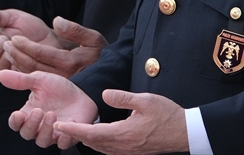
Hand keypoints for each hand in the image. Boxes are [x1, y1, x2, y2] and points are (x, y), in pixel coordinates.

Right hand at [0, 9, 55, 70]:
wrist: (52, 38)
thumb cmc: (31, 28)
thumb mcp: (14, 17)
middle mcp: (0, 58)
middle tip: (3, 39)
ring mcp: (11, 68)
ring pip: (1, 68)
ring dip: (4, 57)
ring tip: (13, 45)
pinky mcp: (22, 76)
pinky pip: (15, 74)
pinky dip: (17, 65)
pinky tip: (22, 55)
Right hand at [0, 70, 97, 148]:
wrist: (81, 93)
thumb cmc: (58, 89)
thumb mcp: (40, 80)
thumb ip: (21, 80)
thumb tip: (0, 74)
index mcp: (28, 114)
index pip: (15, 124)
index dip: (15, 121)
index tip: (18, 114)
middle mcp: (38, 126)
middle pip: (26, 134)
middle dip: (31, 124)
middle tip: (39, 111)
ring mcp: (52, 133)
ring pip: (42, 141)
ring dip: (45, 130)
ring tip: (52, 115)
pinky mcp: (67, 136)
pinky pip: (63, 144)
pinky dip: (65, 136)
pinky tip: (70, 120)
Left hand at [4, 16, 106, 77]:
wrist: (109, 74)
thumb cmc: (101, 54)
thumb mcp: (93, 38)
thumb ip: (75, 29)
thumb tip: (56, 21)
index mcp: (70, 62)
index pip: (41, 53)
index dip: (25, 45)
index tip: (13, 37)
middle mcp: (63, 76)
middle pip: (33, 65)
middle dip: (17, 53)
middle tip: (4, 43)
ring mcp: (59, 84)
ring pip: (32, 74)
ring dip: (17, 62)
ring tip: (7, 51)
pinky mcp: (57, 88)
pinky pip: (36, 80)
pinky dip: (23, 70)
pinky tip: (15, 62)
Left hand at [52, 89, 187, 154]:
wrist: (185, 133)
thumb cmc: (167, 115)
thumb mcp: (145, 101)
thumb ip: (122, 98)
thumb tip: (104, 94)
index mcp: (122, 133)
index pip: (90, 133)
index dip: (73, 129)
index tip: (58, 125)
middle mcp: (122, 146)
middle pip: (92, 143)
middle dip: (75, 135)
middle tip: (60, 127)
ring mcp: (128, 151)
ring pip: (100, 148)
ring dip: (86, 140)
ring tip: (75, 131)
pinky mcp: (133, 151)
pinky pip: (110, 150)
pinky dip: (98, 143)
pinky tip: (97, 137)